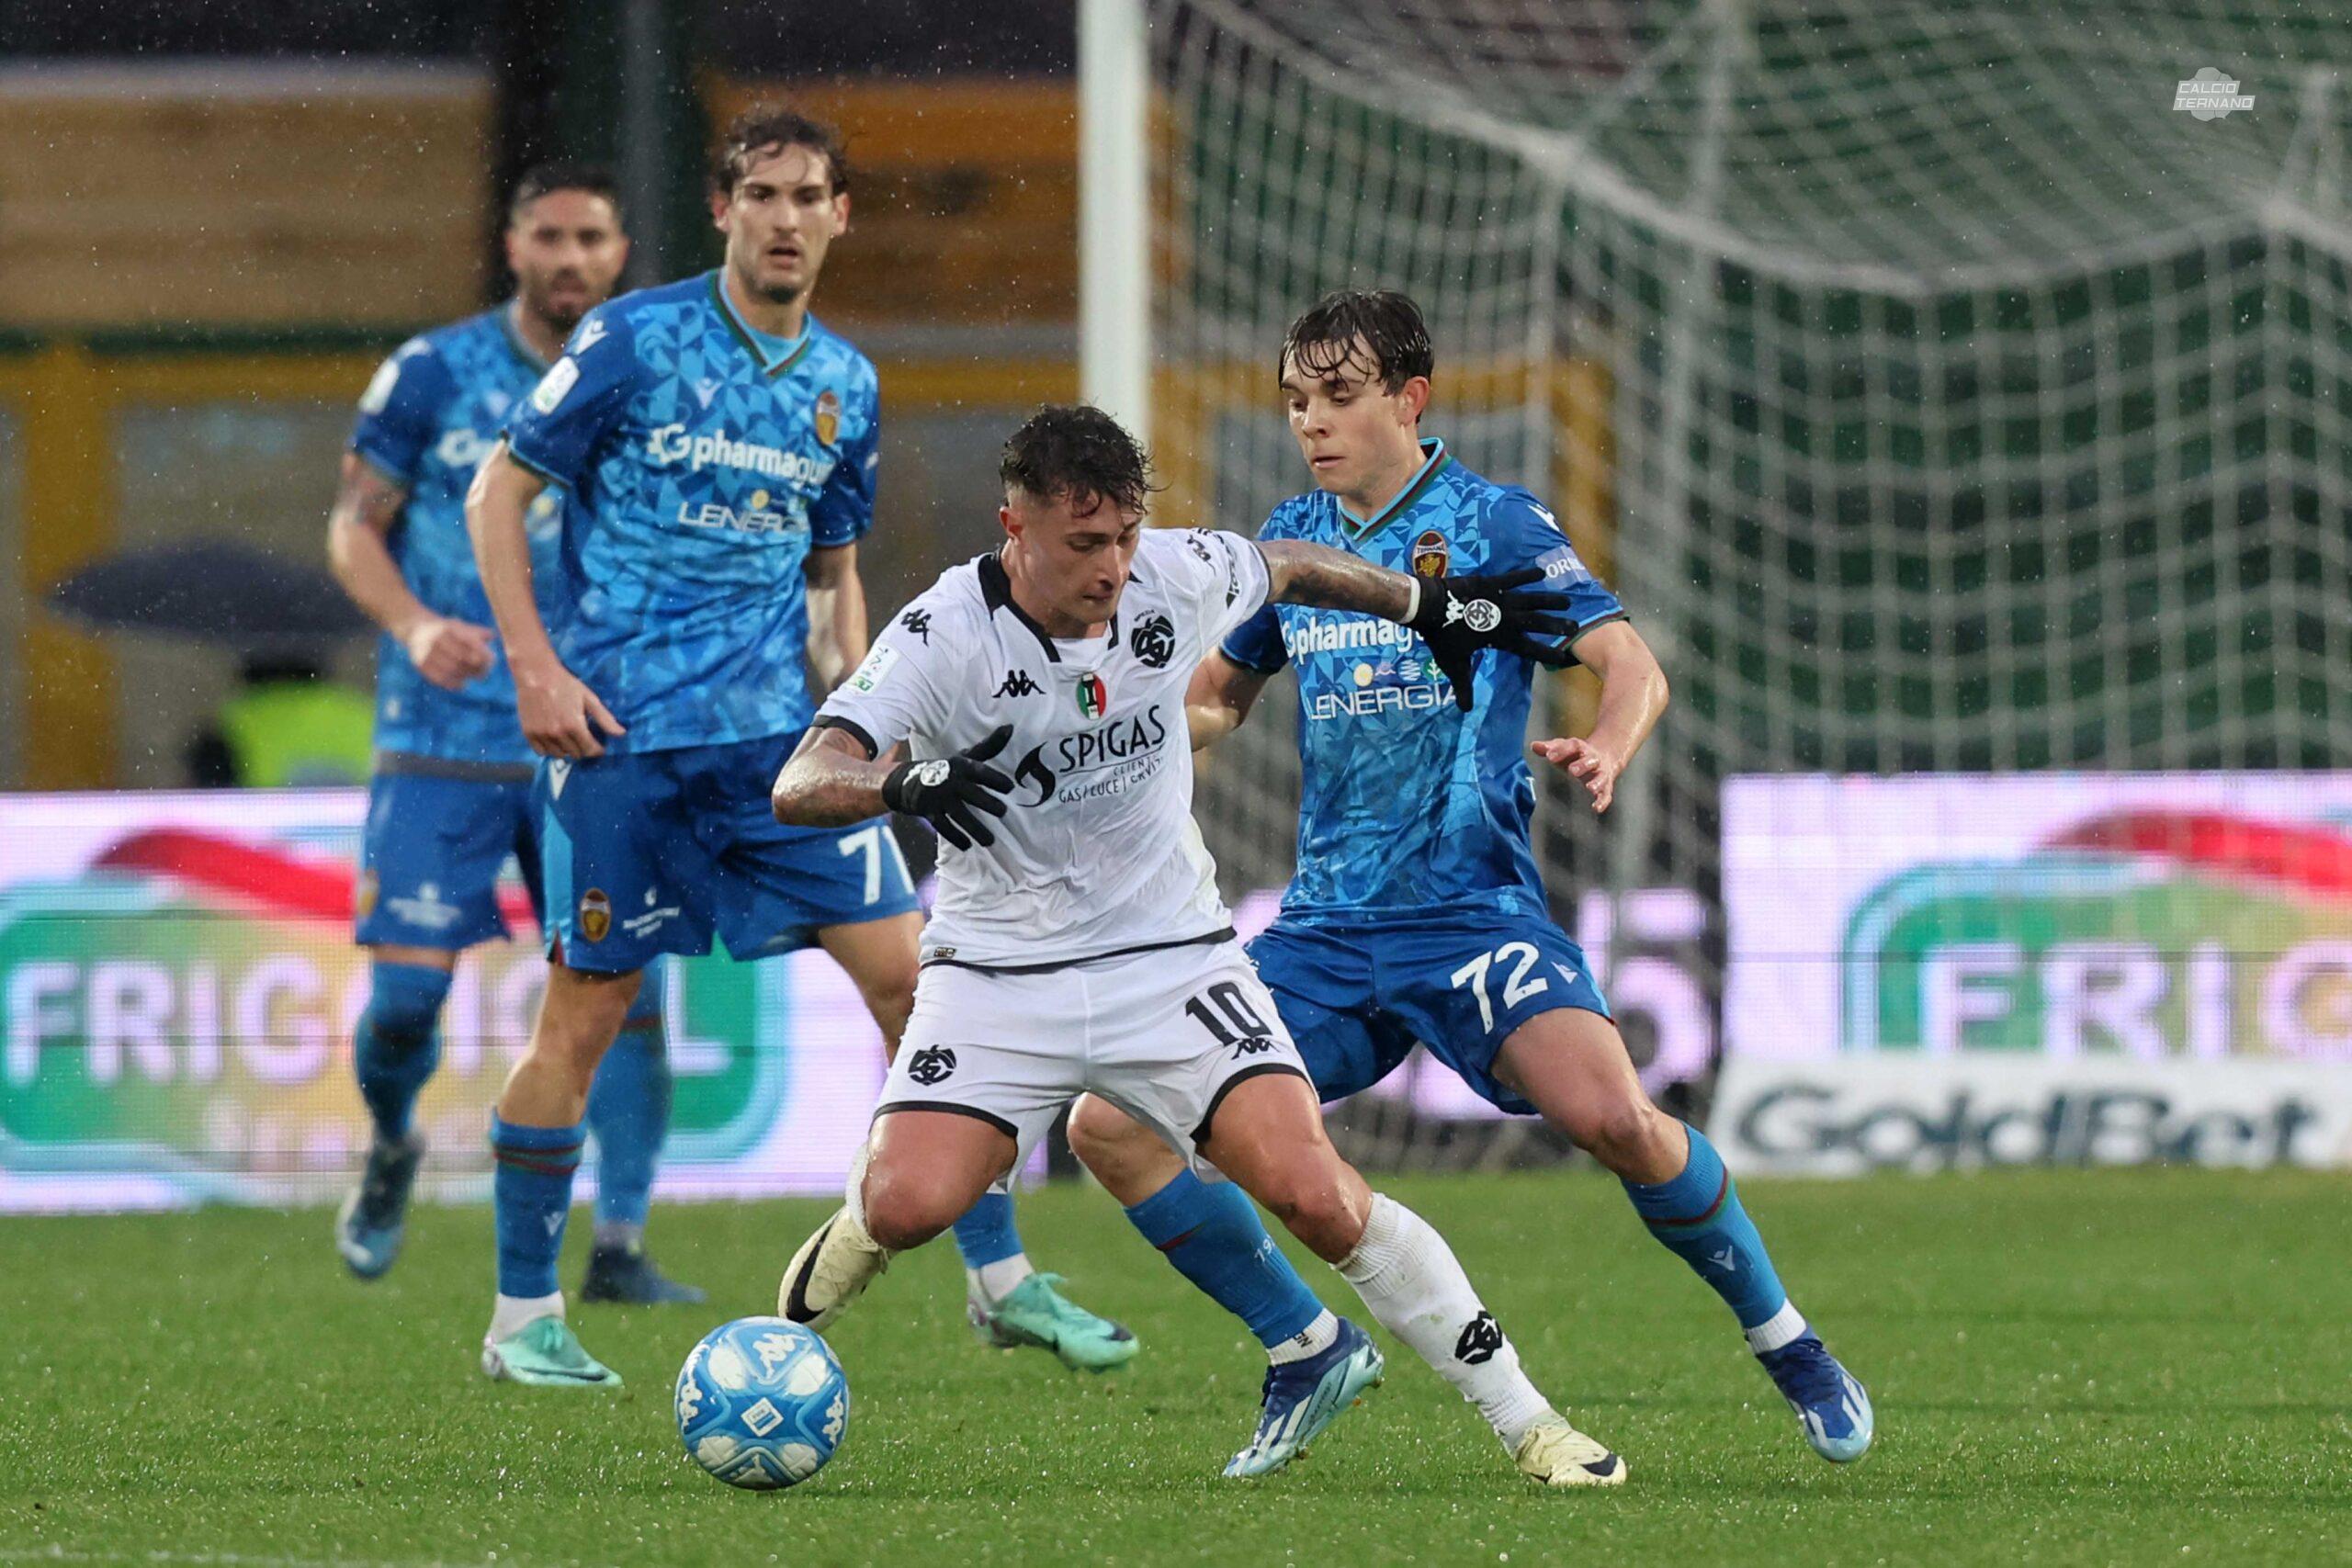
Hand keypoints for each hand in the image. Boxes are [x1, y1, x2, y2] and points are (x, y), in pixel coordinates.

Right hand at [401, 616, 495, 689]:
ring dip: (465, 676)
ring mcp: (426, 651)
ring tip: (471, 677)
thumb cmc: (446, 630)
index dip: (482, 654)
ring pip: (451, 669)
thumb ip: (477, 632)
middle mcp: (436, 639)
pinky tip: (461, 684)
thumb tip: (492, 636)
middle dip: (475, 668)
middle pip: (461, 658)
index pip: (470, 643)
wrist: (415, 628)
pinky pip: (439, 678)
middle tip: (482, 674)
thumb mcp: (460, 626)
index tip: (490, 661)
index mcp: (449, 628)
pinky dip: (452, 684)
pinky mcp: (420, 663)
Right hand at [512, 654, 625, 758]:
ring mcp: (542, 735)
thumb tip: (622, 734)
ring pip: (559, 755)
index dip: (598, 750)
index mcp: (574, 726)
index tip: (600, 747)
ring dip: (567, 750)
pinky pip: (541, 752)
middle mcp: (558, 734)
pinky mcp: (528, 734)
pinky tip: (554, 740)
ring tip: (569, 739)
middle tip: (584, 739)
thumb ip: (605, 718)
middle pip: (576, 754)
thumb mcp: (589, 698)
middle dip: (583, 749)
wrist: (536, 674)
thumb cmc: (565, 684)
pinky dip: (550, 749)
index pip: (590, 750)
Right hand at [882, 723, 1014, 849]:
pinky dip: (956, 837)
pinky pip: (944, 827)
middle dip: (989, 804)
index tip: (1011, 788)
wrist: (907, 780)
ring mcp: (939, 798)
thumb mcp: (964, 757)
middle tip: (1004, 812)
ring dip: (976, 829)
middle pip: (972, 795)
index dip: (996, 779)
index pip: (980, 771)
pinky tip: (968, 845)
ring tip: (990, 841)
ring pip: (961, 816)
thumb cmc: (945, 769)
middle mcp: (950, 781)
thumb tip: (1010, 727)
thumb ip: (989, 747)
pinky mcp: (929, 812)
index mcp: (961, 766)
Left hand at [1409, 566, 1577, 710]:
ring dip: (1549, 601)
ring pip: (1531, 599)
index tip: (1564, 656)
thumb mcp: (1453, 664)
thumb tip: (1465, 710)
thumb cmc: (1442, 636)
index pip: (1529, 649)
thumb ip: (1463, 685)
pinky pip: (1513, 578)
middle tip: (1575, 626)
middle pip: (1537, 623)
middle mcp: (1505, 618)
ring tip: (1567, 602)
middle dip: (1557, 625)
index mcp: (1499, 638)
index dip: (1547, 653)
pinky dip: (1527, 575)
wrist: (1429, 606)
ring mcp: (1499, 598)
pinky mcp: (1491, 582)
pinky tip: (1541, 573)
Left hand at [1532, 736, 1622, 812]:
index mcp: (1581, 749)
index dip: (1561, 750)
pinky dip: (1602, 802)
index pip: (1573, 746)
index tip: (1549, 756)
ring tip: (1590, 787)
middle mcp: (1593, 760)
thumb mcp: (1564, 748)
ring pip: (1601, 778)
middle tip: (1572, 770)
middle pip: (1590, 760)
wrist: (1605, 757)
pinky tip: (1596, 808)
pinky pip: (1606, 795)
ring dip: (1596, 783)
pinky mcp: (1605, 787)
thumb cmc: (1577, 755)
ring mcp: (1601, 774)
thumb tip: (1534, 746)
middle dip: (1582, 765)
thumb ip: (1550, 748)